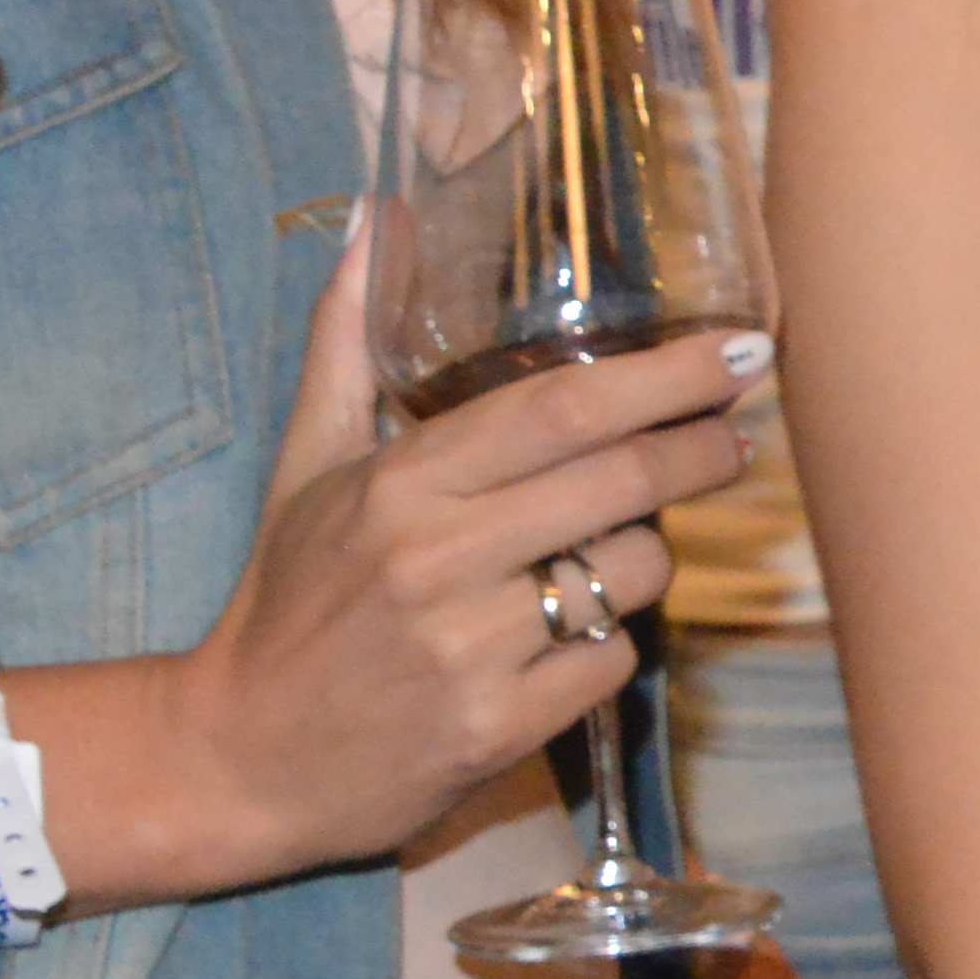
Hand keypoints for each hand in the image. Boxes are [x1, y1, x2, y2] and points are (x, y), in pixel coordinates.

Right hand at [21, 243, 761, 902]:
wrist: (240, 758)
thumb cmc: (289, 602)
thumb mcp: (304, 467)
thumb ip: (346, 344)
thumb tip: (375, 220)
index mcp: (398, 484)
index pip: (560, 408)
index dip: (666, 375)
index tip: (738, 351)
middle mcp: (436, 558)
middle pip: (619, 480)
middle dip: (700, 449)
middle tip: (735, 435)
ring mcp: (469, 647)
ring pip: (633, 573)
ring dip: (647, 556)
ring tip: (604, 555)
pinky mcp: (497, 727)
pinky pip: (610, 661)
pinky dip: (605, 646)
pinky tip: (560, 642)